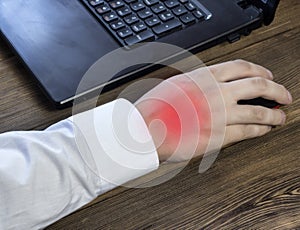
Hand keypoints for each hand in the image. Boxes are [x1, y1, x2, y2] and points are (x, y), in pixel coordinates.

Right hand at [135, 60, 292, 161]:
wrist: (145, 129)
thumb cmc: (156, 107)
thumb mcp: (177, 84)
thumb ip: (199, 82)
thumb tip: (217, 84)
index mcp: (205, 77)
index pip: (242, 67)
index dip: (261, 70)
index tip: (268, 75)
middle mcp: (216, 93)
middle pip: (258, 86)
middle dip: (277, 89)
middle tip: (284, 95)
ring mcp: (219, 115)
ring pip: (258, 111)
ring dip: (274, 114)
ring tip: (280, 116)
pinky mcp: (218, 136)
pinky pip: (247, 132)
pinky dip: (260, 130)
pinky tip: (264, 129)